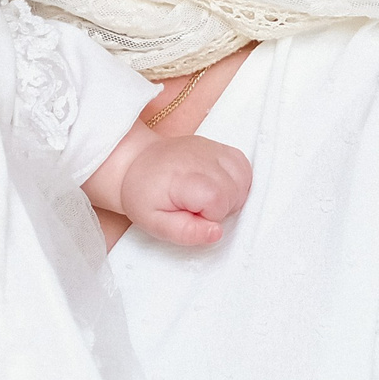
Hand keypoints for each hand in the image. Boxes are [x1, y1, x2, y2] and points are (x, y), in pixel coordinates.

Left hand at [118, 134, 251, 247]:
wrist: (135, 163)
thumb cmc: (144, 195)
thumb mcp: (154, 223)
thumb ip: (185, 232)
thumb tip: (217, 233)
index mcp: (184, 177)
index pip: (218, 201)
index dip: (210, 217)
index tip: (191, 215)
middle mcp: (202, 158)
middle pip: (234, 192)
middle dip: (221, 208)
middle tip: (196, 208)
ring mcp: (212, 149)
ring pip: (243, 179)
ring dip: (232, 195)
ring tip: (208, 199)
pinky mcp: (218, 146)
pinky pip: (243, 166)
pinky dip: (237, 180)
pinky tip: (220, 187)